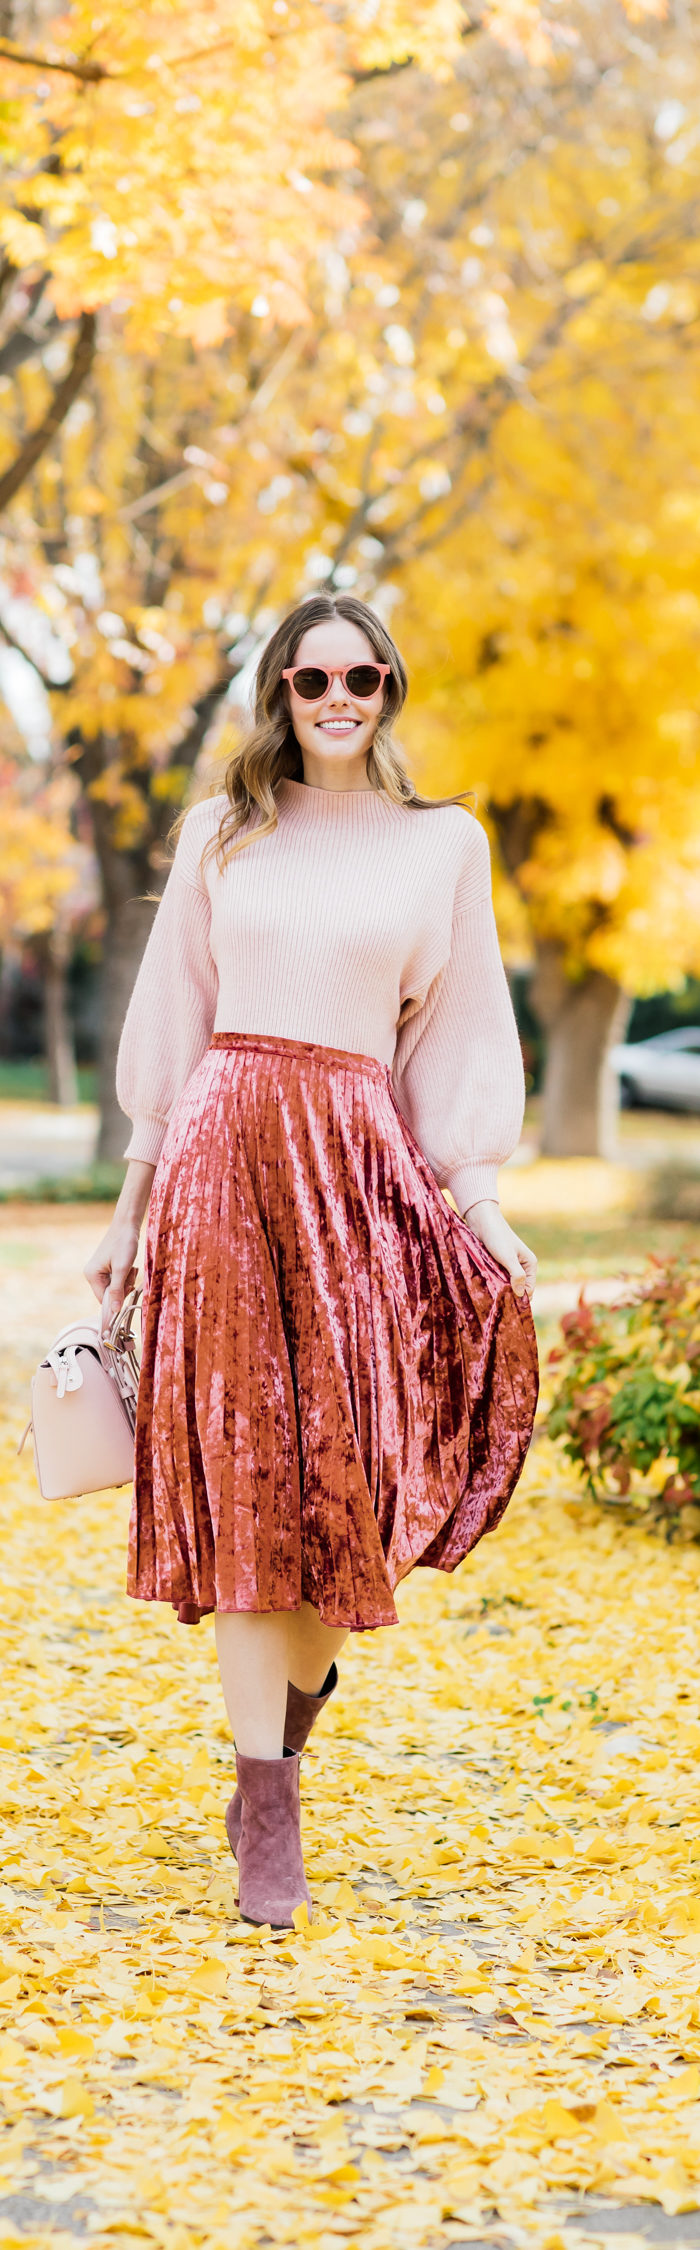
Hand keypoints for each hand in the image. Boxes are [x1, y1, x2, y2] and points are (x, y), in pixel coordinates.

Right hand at [84, 1218, 139, 1334]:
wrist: (127, 1224)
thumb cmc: (124, 1244)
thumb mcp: (122, 1269)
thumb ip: (117, 1291)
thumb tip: (114, 1310)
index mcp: (91, 1275)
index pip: (102, 1300)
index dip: (116, 1301)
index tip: (129, 1292)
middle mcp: (92, 1274)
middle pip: (109, 1294)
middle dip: (123, 1287)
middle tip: (130, 1274)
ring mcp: (99, 1270)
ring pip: (115, 1287)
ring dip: (126, 1281)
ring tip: (131, 1268)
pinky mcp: (106, 1267)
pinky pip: (117, 1279)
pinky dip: (125, 1275)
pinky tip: (129, 1265)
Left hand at [461, 1198, 536, 1300]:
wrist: (483, 1222)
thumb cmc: (497, 1238)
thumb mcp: (508, 1258)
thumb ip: (517, 1276)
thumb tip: (521, 1295)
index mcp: (530, 1264)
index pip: (529, 1289)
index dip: (520, 1298)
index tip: (507, 1303)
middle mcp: (522, 1266)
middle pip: (518, 1288)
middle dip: (510, 1294)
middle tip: (497, 1300)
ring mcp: (510, 1266)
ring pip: (508, 1284)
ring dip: (501, 1289)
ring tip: (491, 1293)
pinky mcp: (499, 1264)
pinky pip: (499, 1278)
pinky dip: (495, 1283)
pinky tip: (488, 1286)